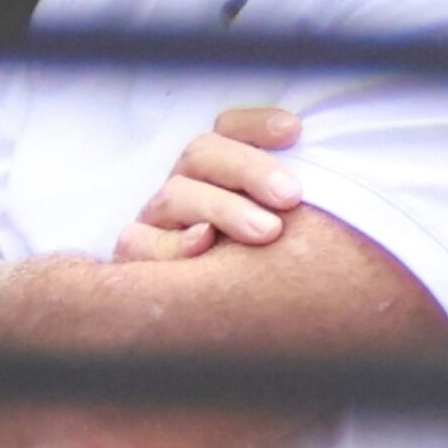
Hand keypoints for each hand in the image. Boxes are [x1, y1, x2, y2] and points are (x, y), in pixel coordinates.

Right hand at [115, 107, 303, 262]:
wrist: (217, 323)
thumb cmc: (269, 263)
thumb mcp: (284, 220)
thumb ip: (292, 193)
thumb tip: (312, 150)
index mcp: (220, 165)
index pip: (230, 127)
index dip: (258, 124)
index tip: (294, 131)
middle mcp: (187, 182)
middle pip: (203, 152)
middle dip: (250, 169)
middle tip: (290, 195)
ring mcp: (158, 217)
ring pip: (176, 194)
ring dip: (223, 209)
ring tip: (267, 232)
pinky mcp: (136, 252)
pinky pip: (139, 242)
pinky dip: (174, 244)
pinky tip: (205, 244)